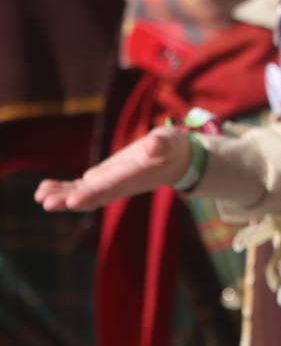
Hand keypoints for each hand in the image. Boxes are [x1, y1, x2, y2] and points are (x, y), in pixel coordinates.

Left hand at [34, 126, 190, 210]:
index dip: (92, 194)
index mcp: (134, 177)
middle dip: (69, 200)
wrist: (175, 160)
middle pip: (93, 197)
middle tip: (47, 204)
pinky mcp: (103, 179)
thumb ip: (161, 144)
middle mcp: (120, 186)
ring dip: (61, 196)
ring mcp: (110, 184)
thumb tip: (153, 145)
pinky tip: (42, 189)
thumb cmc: (173, 148)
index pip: (112, 188)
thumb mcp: (169, 142)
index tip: (73, 201)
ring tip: (40, 196)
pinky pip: (79, 188)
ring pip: (82, 194)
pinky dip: (62, 189)